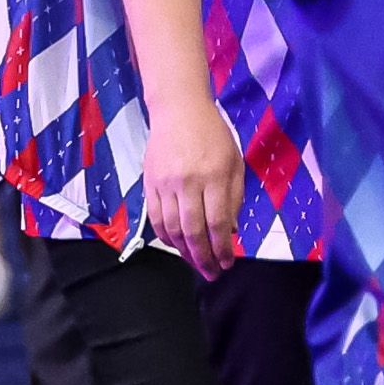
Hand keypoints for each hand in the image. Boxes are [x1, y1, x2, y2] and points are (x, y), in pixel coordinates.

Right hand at [144, 92, 247, 277]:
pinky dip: (165, 237)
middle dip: (203, 258)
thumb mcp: (234, 162)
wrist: (178, 110)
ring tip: (196, 263)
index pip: (217, 223)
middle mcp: (188, 182)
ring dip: (184, 252)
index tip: (227, 263)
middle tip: (212, 273)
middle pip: (193, 231)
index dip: (222, 248)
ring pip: (171, 229)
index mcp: (214, 176)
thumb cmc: (213, 135)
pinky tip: (176, 246)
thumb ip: (234, 197)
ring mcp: (165, 184)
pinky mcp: (149, 184)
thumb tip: (230, 232)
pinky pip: (155, 219)